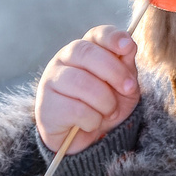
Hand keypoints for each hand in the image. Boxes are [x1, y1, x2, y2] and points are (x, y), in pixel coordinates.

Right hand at [34, 25, 140, 156]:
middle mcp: (64, 59)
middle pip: (86, 53)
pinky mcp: (45, 105)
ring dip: (105, 102)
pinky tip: (89, 124)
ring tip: (108, 112)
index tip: (127, 46)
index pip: (96, 34)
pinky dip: (92, 120)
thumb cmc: (104, 106)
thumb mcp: (123, 87)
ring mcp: (51, 80)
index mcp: (85, 50)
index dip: (112, 38)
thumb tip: (128, 44)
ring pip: (82, 82)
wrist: (86, 140)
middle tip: (129, 89)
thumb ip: (126, 66)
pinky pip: (76, 110)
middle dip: (114, 72)